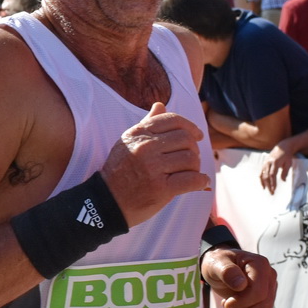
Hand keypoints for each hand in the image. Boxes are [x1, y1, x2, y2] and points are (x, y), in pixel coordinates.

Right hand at [101, 102, 209, 226]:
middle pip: (185, 139)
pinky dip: (200, 181)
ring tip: (190, 172)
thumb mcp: (128, 142)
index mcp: (138, 133)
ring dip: (195, 167)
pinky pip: (192, 180)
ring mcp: (153, 168)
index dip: (190, 126)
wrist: (107, 201)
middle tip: (190, 158)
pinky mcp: (160, 188)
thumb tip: (160, 105)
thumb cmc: (120, 171)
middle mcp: (145, 147)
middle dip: (193, 149)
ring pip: (190, 159)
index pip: (172, 120)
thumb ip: (147, 124)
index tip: (197, 135)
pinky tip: (199, 182)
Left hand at [202, 248, 276, 307]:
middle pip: (264, 303)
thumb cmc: (217, 263)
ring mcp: (269, 288)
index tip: (226, 305)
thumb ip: (227, 271)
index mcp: (260, 264)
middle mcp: (269, 276)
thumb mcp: (215, 264)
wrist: (219, 268)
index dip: (243, 302)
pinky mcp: (266, 298)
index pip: (259, 291)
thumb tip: (241, 285)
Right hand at [259, 144, 295, 192]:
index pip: (272, 174)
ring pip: (262, 175)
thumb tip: (283, 180)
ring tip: (267, 190)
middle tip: (272, 193)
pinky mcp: (264, 164)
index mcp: (275, 162)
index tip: (274, 189)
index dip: (272, 182)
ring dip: (264, 183)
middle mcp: (268, 163)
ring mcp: (265, 163)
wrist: (282, 147)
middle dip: (268, 185)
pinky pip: (261, 173)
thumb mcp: (288, 163)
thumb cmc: (287, 156)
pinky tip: (263, 185)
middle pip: (266, 176)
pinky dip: (261, 179)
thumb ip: (285, 172)